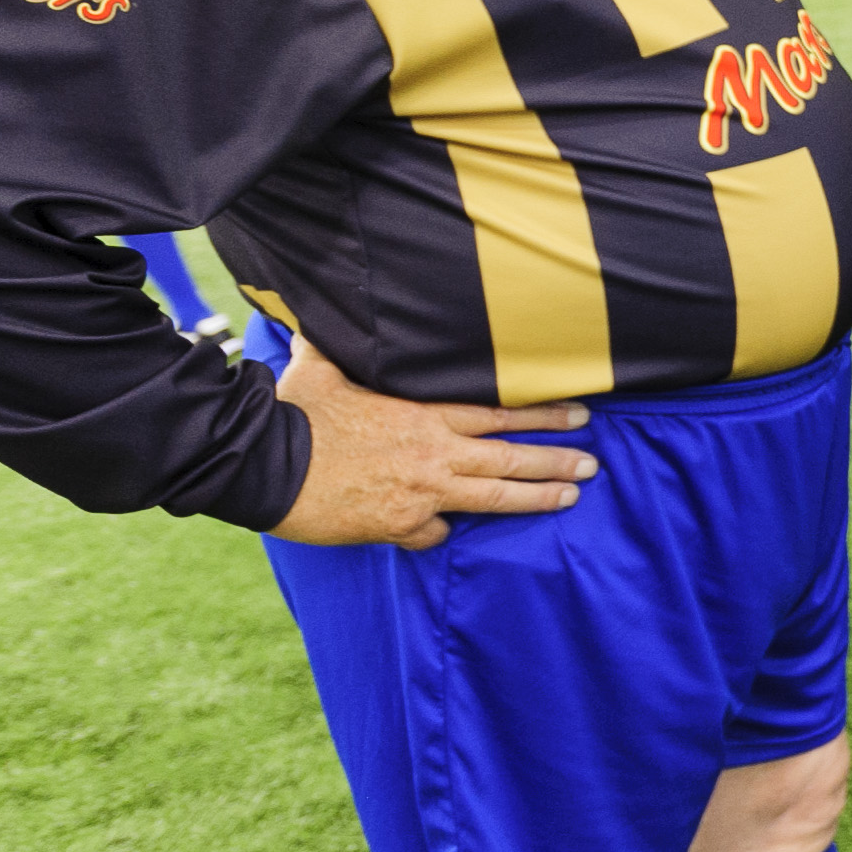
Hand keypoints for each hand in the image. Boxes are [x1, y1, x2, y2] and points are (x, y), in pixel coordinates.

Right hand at [267, 335, 595, 547]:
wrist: (259, 465)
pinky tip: (445, 533)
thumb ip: (332, 347)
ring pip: (494, 497)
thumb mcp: (318, 369)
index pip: (500, 412)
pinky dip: (441, 533)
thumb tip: (319, 317)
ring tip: (571, 496)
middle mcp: (433, 453)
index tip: (579, 415)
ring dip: (537, 497)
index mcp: (423, 414)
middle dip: (557, 459)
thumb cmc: (290, 415)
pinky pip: (434, 534)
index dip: (543, 414)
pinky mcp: (398, 524)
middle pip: (510, 457)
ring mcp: (421, 492)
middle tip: (593, 463)